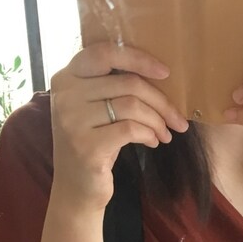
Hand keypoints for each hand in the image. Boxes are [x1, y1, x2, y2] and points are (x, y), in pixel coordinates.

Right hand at [48, 43, 189, 210]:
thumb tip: (160, 76)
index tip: (165, 72)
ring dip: (157, 121)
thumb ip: (113, 87)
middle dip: (160, 101)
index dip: (138, 59)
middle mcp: (65, 95)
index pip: (105, 53)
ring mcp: (72, 121)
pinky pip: (130, 129)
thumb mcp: (98, 109)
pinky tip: (153, 142)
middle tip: (177, 119)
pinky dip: (149, 134)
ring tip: (165, 134)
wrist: (77, 188)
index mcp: (67, 77)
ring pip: (132, 106)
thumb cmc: (95, 144)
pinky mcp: (86, 146)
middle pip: (127, 83)